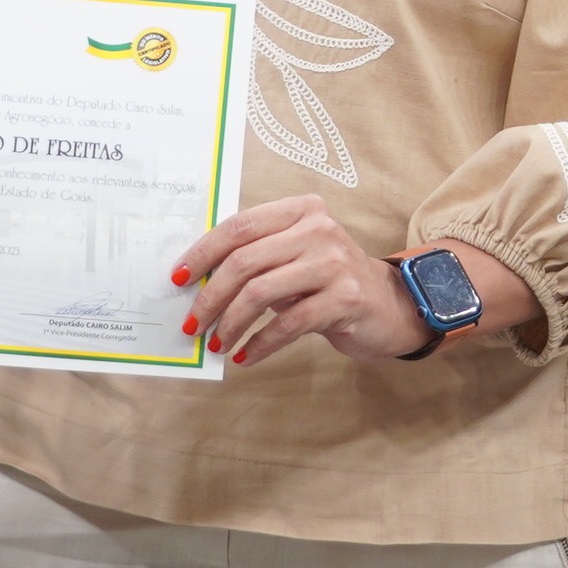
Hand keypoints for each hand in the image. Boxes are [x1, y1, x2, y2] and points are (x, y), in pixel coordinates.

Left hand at [173, 198, 528, 369]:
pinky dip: (259, 344)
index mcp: (300, 210)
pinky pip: (287, 324)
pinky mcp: (345, 298)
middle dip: (210, 296)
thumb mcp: (294, 257)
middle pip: (245, 261)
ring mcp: (334, 263)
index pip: (238, 226)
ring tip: (217, 343)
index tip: (177, 279)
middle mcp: (318, 229)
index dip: (202, 253)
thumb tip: (196, 282)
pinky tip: (245, 357)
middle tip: (193, 323)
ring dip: (230, 324)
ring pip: (261, 292)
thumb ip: (256, 259)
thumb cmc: (328, 282)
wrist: (390, 305)